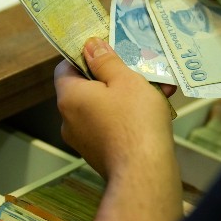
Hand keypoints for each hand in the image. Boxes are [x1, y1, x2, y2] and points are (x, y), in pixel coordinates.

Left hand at [54, 37, 180, 220]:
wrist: (145, 174)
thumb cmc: (134, 120)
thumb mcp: (124, 79)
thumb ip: (106, 61)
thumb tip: (90, 46)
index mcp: (69, 97)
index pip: (64, 68)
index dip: (83, 56)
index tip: (105, 52)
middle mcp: (68, 120)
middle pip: (85, 89)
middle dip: (111, 78)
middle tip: (136, 70)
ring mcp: (83, 141)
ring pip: (101, 109)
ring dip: (124, 98)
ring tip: (156, 89)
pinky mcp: (99, 156)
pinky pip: (110, 128)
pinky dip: (126, 119)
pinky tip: (155, 113)